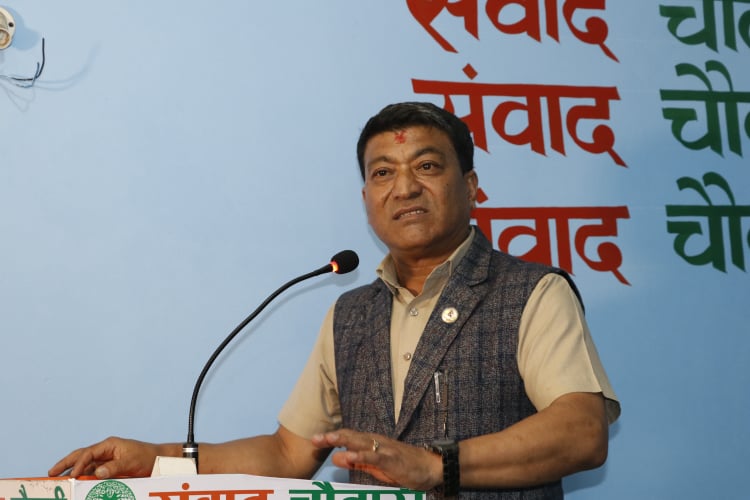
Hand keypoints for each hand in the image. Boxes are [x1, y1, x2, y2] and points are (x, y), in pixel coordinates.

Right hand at [48, 437, 164, 478]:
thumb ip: (114, 467)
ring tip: (59, 481)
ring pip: (85, 465)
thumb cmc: (146, 457)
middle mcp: (105, 451)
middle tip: (51, 473)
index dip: (78, 464)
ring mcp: (105, 459)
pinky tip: (77, 484)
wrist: (158, 461)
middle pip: (81, 456)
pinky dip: (83, 478)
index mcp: (109, 445)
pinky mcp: (108, 468)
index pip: (88, 453)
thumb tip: (97, 472)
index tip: (72, 475)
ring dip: (73, 472)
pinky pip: (92, 473)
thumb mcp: (131, 462)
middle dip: (66, 463)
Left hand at [311, 429, 441, 490]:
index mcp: (371, 443)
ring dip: (344, 440)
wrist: (430, 466)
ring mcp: (384, 449)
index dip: (331, 438)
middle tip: (315, 438)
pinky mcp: (392, 459)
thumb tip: (337, 457)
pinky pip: (375, 456)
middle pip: (351, 436)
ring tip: (329, 439)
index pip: (348, 438)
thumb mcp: (375, 465)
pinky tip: (351, 455)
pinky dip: (362, 455)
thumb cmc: (402, 466)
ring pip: (361, 442)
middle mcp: (376, 442)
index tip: (314, 440)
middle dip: (332, 437)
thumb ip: (357, 461)